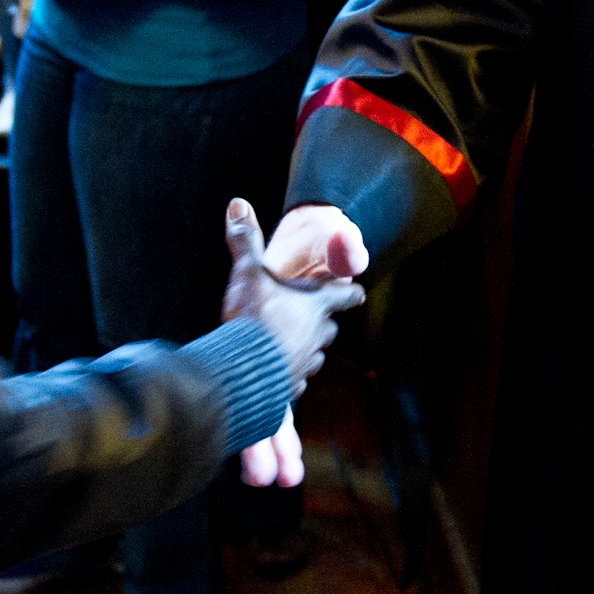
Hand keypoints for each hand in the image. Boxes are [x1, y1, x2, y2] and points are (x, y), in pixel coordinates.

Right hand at [221, 200, 365, 476]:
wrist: (241, 368)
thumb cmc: (252, 316)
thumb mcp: (248, 271)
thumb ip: (245, 239)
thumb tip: (237, 204)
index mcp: (316, 306)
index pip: (344, 296)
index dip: (349, 292)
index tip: (356, 292)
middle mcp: (316, 337)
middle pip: (329, 328)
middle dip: (322, 323)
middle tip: (314, 318)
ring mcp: (304, 365)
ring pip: (313, 358)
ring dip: (304, 352)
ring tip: (288, 350)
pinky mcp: (287, 389)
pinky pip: (294, 384)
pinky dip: (287, 379)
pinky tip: (274, 377)